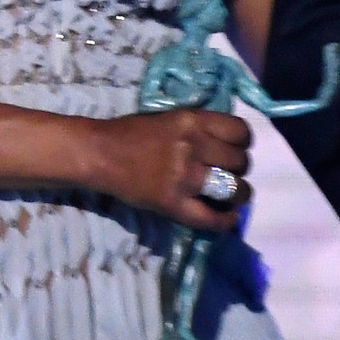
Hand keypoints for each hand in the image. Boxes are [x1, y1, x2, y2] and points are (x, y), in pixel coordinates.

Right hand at [90, 108, 251, 232]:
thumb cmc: (129, 133)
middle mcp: (192, 147)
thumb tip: (226, 145)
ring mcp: (184, 176)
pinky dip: (226, 220)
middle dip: (238, 168)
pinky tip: (228, 217)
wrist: (97, 153)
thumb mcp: (168, 119)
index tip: (234, 149)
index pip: (240, 132)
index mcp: (191, 121)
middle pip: (240, 161)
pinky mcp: (173, 203)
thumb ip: (197, 129)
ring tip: (228, 196)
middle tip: (226, 173)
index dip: (243, 143)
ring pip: (235, 189)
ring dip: (238, 194)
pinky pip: (212, 218)